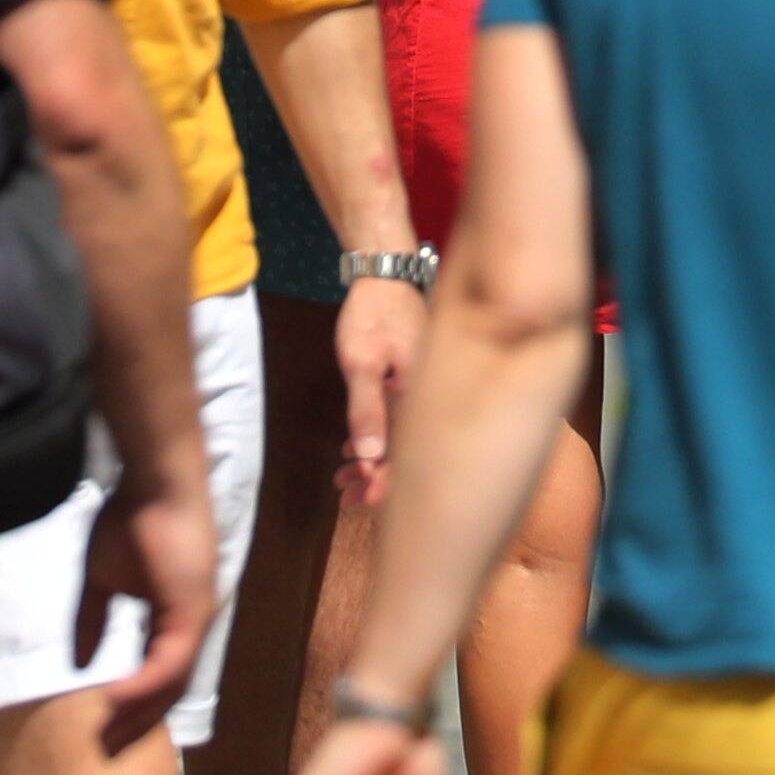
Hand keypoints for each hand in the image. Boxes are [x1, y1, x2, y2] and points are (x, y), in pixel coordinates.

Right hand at [74, 457, 220, 754]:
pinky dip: (144, 685)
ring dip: (139, 714)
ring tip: (107, 739)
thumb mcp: (100, 581)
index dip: (132, 705)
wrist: (154, 481)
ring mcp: (196, 619)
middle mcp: (191, 626)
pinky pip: (171, 661)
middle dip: (136, 724)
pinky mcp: (194, 610)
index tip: (103, 731)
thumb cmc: (131, 519)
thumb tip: (77, 665)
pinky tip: (114, 700)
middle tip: (104, 752)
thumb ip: (92, 623)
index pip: (157, 675)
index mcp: (172, 619)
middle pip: (168, 690)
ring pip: (172, 684)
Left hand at [333, 274, 428, 501]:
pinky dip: (378, 437)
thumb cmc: (374, 314)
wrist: (385, 275)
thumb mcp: (361, 362)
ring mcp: (424, 389)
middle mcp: (431, 396)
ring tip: (343, 480)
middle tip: (346, 496)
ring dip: (374, 460)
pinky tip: (354, 449)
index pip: (412, 453)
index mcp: (423, 395)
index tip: (362, 499)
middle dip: (377, 478)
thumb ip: (366, 410)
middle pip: (410, 450)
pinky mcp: (414, 382)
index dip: (388, 482)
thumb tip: (370, 456)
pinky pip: (401, 419)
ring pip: (404, 437)